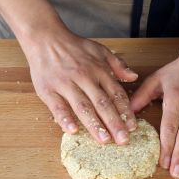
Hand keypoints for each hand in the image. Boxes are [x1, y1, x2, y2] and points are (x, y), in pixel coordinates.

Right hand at [24, 28, 138, 143]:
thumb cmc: (74, 46)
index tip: (133, 127)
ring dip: (94, 125)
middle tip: (123, 140)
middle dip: (114, 123)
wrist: (45, 38)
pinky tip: (73, 130)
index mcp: (99, 70)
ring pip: (82, 107)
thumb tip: (133, 77)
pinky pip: (57, 106)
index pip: (116, 94)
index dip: (125, 111)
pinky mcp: (48, 90)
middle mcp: (84, 77)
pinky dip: (65, 118)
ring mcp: (66, 84)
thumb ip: (118, 64)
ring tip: (104, 140)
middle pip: (102, 103)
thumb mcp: (100, 50)